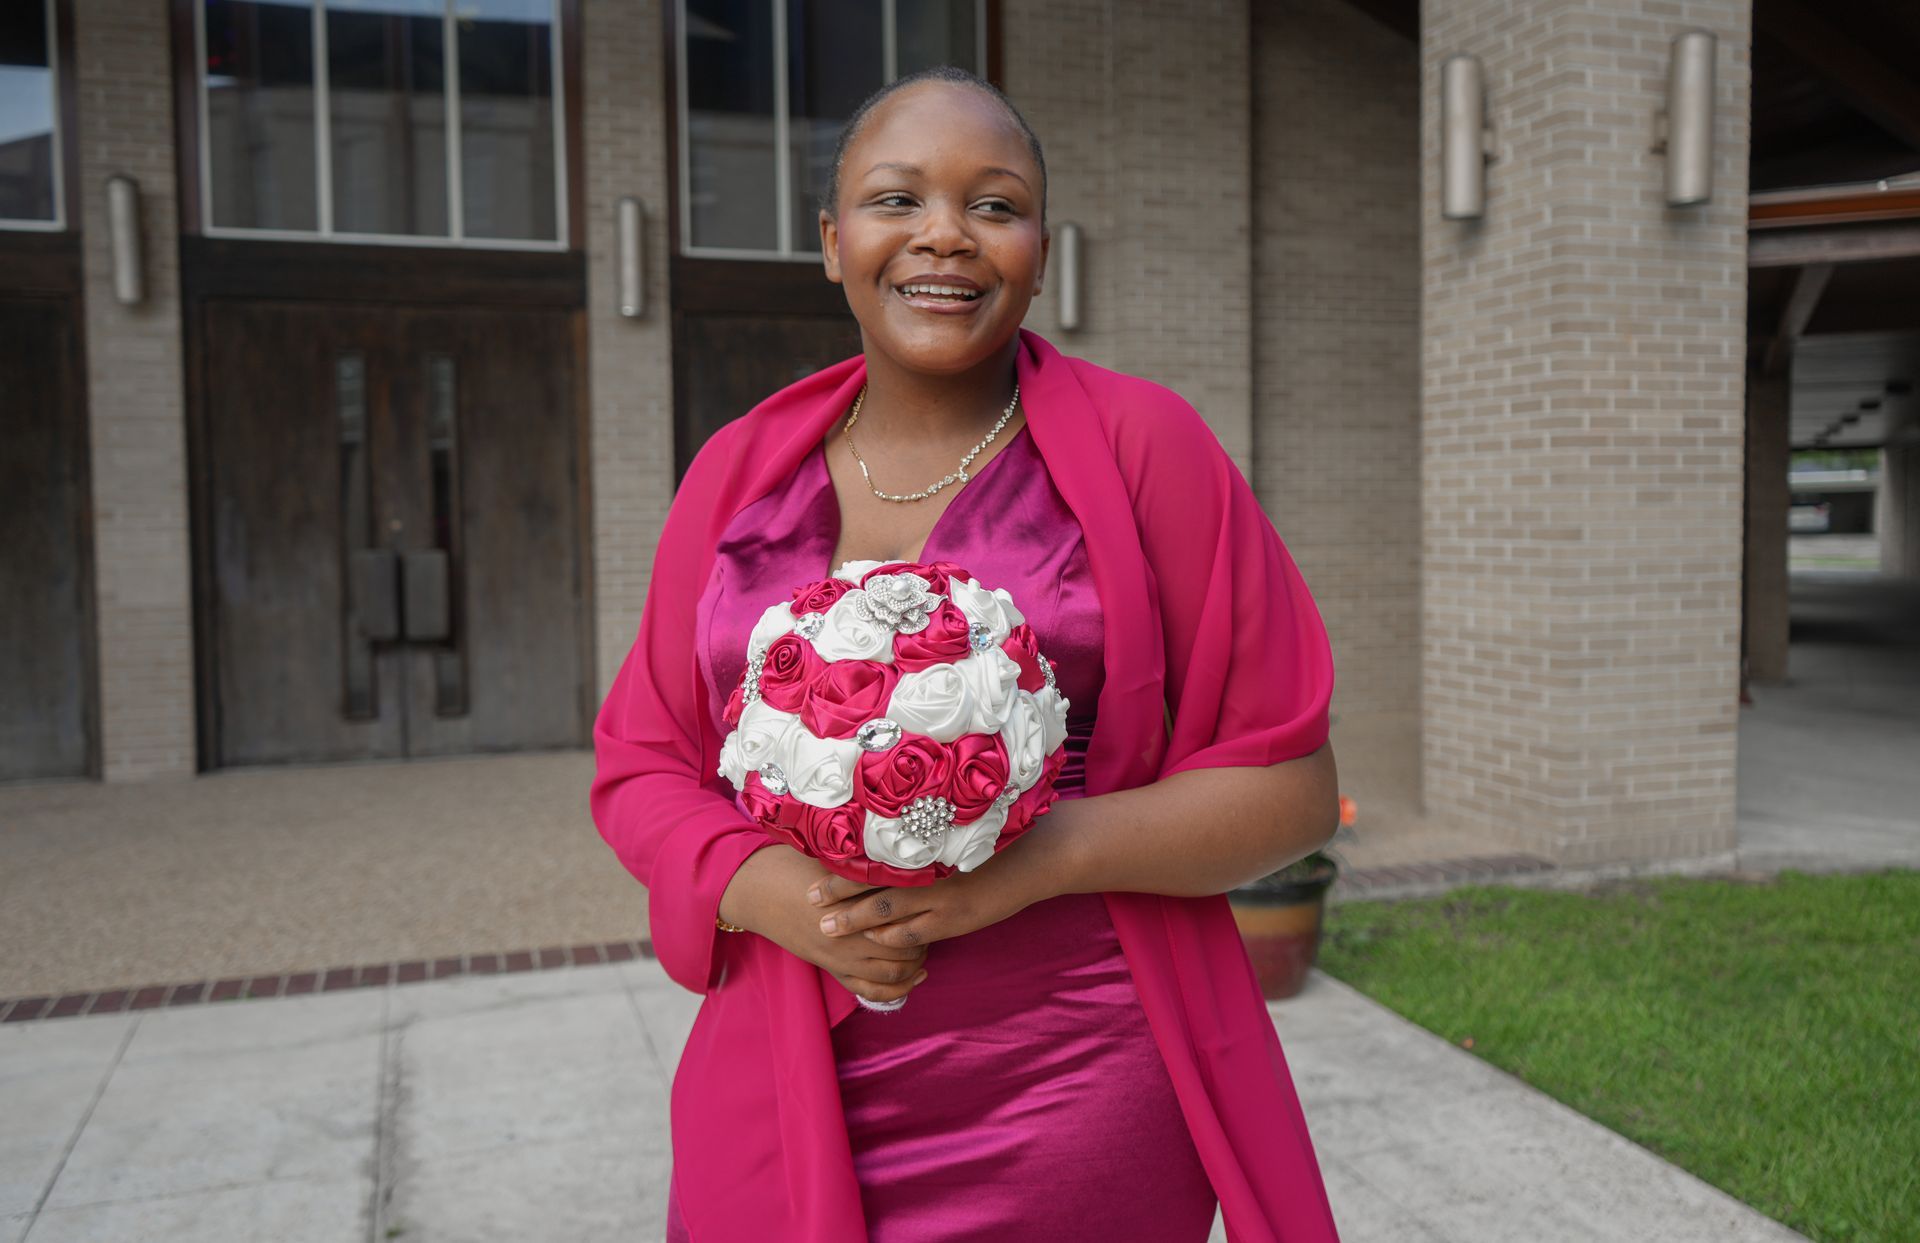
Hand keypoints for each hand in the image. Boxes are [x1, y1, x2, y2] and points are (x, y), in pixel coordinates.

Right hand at [719, 845, 929, 1006]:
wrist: (764, 892)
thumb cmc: (799, 869)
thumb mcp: (836, 862)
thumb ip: (868, 864)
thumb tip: (906, 854)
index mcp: (854, 909)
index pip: (903, 922)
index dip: (921, 917)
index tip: (928, 907)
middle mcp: (850, 939)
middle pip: (904, 950)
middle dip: (922, 942)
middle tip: (928, 928)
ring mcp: (842, 959)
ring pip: (892, 974)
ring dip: (914, 966)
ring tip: (922, 951)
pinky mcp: (834, 970)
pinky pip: (871, 991)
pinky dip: (898, 990)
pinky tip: (914, 979)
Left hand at [807, 859, 1040, 951]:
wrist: (1036, 856)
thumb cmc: (997, 839)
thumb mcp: (957, 834)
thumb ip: (925, 842)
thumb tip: (892, 842)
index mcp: (925, 846)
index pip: (874, 855)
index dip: (843, 863)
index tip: (815, 865)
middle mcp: (928, 868)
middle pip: (871, 882)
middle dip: (838, 894)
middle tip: (808, 901)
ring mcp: (940, 895)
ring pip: (886, 911)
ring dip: (854, 921)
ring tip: (827, 927)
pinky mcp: (956, 918)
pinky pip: (914, 933)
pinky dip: (890, 938)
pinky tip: (873, 941)